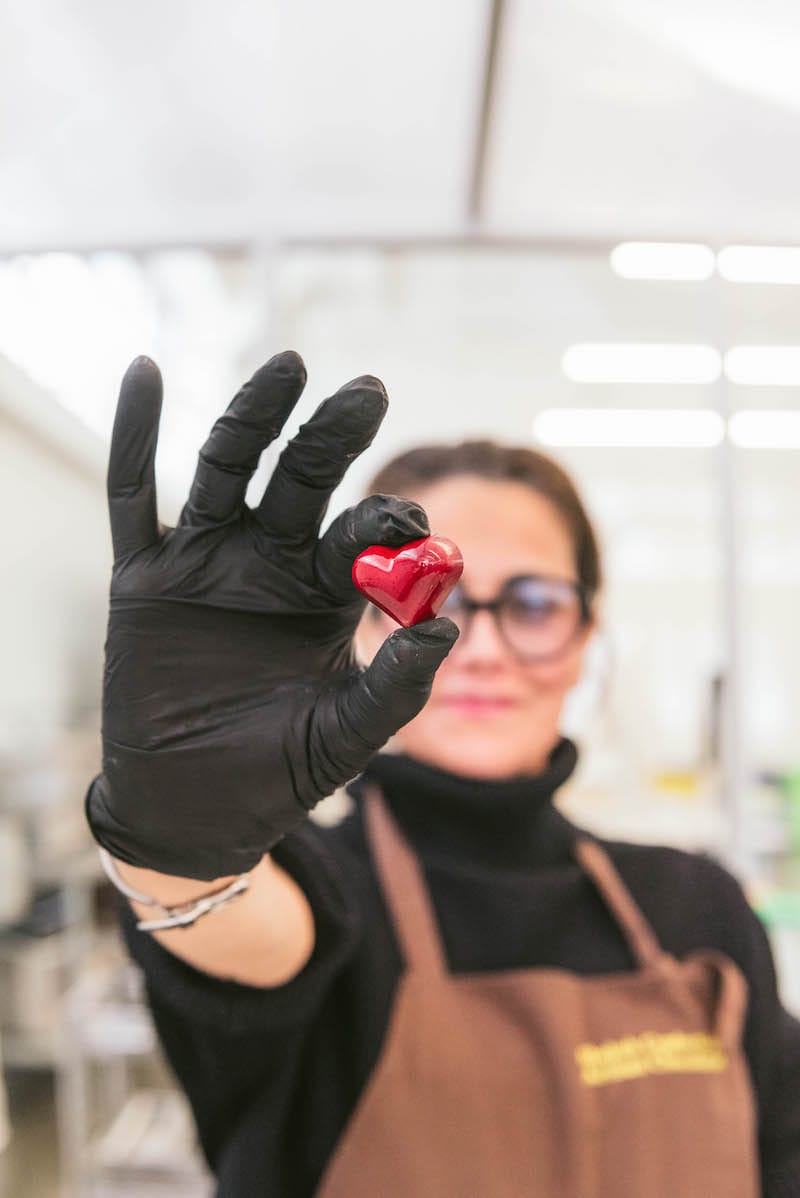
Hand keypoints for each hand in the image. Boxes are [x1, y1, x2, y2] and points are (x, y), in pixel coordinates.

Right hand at [86, 351, 457, 878]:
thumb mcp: (349, 735)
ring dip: (254, 417)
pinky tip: (145, 372)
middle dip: (333, 435)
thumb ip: (399, 687)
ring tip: (289, 368)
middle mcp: (270, 563)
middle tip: (369, 391)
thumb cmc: (280, 773)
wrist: (196, 811)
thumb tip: (451, 624)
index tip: (417, 530)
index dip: (389, 525)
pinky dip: (135, 436)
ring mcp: (207, 563)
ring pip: (229, 470)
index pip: (364, 534)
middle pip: (303, 478)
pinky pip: (133, 496)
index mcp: (326, 591)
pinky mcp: (147, 578)